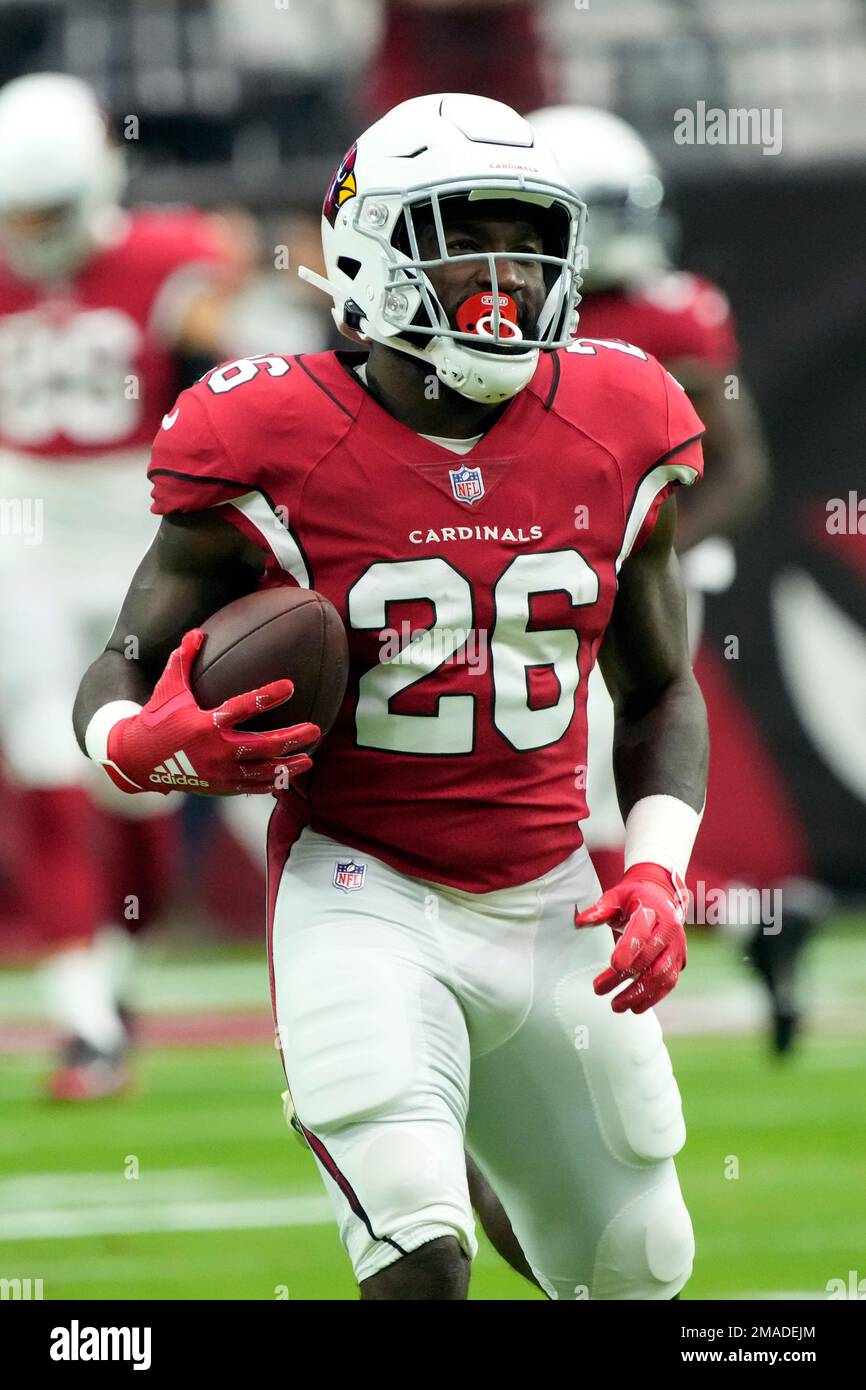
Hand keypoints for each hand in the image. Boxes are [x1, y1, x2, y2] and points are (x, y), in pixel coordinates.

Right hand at [104, 629, 319, 795]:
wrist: (137, 760)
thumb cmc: (157, 719)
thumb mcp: (168, 688)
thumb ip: (183, 659)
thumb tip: (198, 631)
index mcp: (205, 723)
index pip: (242, 707)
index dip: (267, 696)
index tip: (289, 686)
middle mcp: (215, 750)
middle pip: (262, 745)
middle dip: (291, 738)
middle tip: (314, 730)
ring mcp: (218, 772)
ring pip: (261, 772)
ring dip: (287, 766)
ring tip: (309, 760)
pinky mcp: (218, 787)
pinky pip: (249, 787)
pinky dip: (269, 783)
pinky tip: (286, 777)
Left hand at [574, 863, 687, 1012]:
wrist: (662, 896)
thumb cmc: (635, 897)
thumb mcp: (617, 896)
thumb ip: (600, 909)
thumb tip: (580, 921)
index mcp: (654, 913)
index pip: (642, 933)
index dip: (629, 949)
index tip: (613, 965)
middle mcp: (669, 931)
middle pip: (650, 959)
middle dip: (624, 978)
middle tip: (600, 990)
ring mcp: (676, 948)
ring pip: (662, 976)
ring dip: (639, 994)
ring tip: (616, 1005)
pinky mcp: (679, 962)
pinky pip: (668, 984)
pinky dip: (652, 998)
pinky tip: (634, 1007)